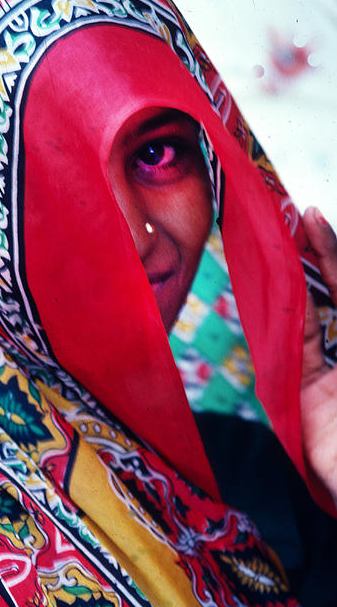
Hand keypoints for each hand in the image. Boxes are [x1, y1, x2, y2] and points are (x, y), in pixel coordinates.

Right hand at [300, 207, 336, 502]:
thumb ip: (334, 311)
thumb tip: (306, 291)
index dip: (330, 248)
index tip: (309, 214)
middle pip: (324, 291)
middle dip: (307, 255)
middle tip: (285, 217)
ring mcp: (324, 370)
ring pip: (304, 314)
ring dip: (290, 278)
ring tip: (276, 239)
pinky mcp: (303, 393)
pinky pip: (294, 346)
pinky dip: (286, 314)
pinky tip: (279, 284)